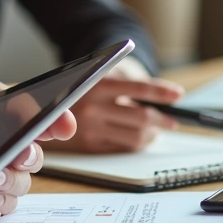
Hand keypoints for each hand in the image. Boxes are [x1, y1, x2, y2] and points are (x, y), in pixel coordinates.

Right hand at [45, 57, 183, 153]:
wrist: (44, 105)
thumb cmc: (81, 88)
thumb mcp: (99, 75)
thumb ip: (127, 82)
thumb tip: (165, 97)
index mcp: (96, 83)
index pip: (138, 88)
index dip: (161, 92)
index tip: (178, 95)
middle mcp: (92, 106)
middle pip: (142, 117)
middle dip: (163, 119)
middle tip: (173, 121)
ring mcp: (90, 128)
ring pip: (136, 137)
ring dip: (153, 135)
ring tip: (157, 130)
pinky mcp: (88, 145)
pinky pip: (123, 147)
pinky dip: (138, 143)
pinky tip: (141, 138)